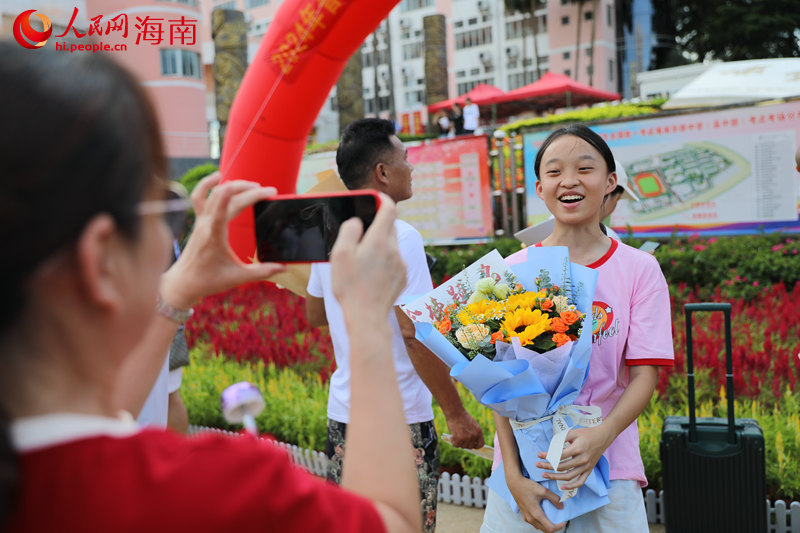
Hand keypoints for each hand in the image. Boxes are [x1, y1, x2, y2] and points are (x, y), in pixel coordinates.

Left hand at [160, 172, 286, 308]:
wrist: (184, 283)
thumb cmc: (209, 280)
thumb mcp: (238, 277)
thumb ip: (262, 271)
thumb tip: (284, 268)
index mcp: (215, 235)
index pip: (228, 207)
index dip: (247, 195)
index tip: (265, 190)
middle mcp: (206, 224)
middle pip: (225, 195)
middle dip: (249, 189)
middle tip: (268, 191)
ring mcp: (200, 220)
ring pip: (214, 192)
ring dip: (234, 184)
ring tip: (251, 185)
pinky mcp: (198, 221)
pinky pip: (199, 196)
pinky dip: (207, 184)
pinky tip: (218, 177)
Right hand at [330, 195, 405, 320]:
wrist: (367, 318)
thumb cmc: (349, 287)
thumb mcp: (340, 255)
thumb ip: (349, 231)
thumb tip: (357, 221)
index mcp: (378, 240)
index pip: (389, 208)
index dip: (381, 199)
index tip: (374, 198)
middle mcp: (394, 250)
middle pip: (390, 226)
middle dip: (377, 225)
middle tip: (361, 233)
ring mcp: (401, 264)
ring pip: (392, 244)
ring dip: (380, 245)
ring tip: (363, 259)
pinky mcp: (403, 277)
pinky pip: (395, 261)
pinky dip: (385, 261)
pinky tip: (371, 274)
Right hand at [444, 410, 483, 448]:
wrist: (455, 412)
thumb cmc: (462, 417)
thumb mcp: (472, 424)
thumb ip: (473, 433)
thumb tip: (471, 443)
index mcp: (479, 431)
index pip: (481, 444)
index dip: (476, 446)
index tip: (471, 445)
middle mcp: (474, 435)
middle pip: (470, 447)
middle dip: (464, 444)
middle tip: (459, 439)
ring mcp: (468, 437)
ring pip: (463, 446)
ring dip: (458, 442)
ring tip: (455, 435)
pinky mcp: (460, 438)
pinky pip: (456, 445)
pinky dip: (453, 442)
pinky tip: (452, 436)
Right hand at [506, 473, 564, 532]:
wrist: (514, 483)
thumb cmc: (527, 486)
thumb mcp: (543, 490)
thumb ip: (554, 498)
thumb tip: (561, 506)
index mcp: (535, 513)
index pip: (550, 528)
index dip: (559, 527)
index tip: (563, 521)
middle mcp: (530, 518)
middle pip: (545, 530)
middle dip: (554, 527)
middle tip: (559, 521)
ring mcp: (526, 517)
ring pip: (539, 527)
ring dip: (547, 525)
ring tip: (552, 518)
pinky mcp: (524, 515)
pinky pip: (534, 523)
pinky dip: (541, 522)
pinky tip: (543, 515)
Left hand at [536, 424, 612, 490]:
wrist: (602, 437)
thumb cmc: (586, 433)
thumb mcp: (573, 433)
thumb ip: (561, 439)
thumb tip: (550, 448)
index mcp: (578, 449)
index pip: (559, 455)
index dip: (547, 456)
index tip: (539, 455)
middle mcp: (582, 459)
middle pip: (561, 467)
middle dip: (547, 466)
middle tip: (537, 465)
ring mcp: (586, 466)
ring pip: (568, 476)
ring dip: (555, 477)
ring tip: (544, 475)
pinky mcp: (589, 470)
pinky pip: (580, 482)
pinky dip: (572, 486)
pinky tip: (562, 487)